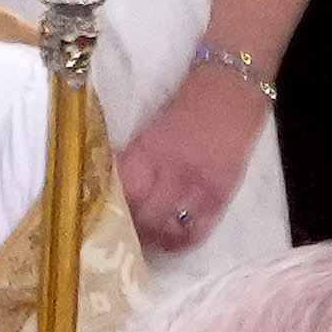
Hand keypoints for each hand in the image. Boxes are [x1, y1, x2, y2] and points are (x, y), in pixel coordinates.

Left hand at [119, 74, 260, 254]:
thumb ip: (135, 157)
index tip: (99, 212)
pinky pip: (196, 232)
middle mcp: (172, 171)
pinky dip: (179, 243)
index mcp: (149, 149)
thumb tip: (111, 183)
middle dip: (126, 228)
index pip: (120, 189)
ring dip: (150, 238)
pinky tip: (169, 243)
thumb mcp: (152, 128)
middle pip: (140, 216)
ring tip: (141, 240)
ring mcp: (198, 186)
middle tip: (118, 232)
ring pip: (165, 229)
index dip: (107, 205)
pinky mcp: (220, 196)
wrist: (233, 89)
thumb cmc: (189, 102)